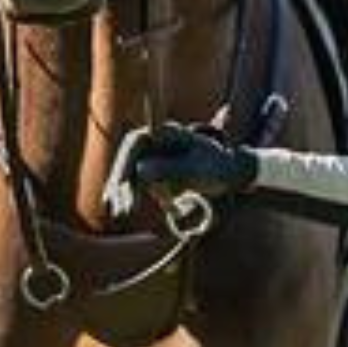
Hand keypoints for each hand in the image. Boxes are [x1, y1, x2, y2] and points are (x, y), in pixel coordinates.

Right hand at [129, 123, 258, 197]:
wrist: (227, 172)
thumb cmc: (216, 165)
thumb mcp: (198, 168)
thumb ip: (172, 168)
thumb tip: (141, 171)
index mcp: (165, 132)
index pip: (136, 143)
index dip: (125, 163)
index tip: (120, 183)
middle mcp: (154, 142)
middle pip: (129, 160)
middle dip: (122, 184)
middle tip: (124, 209)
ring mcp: (151, 156)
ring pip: (130, 174)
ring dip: (125, 194)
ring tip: (123, 214)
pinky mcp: (153, 172)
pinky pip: (138, 184)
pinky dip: (134, 197)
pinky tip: (125, 209)